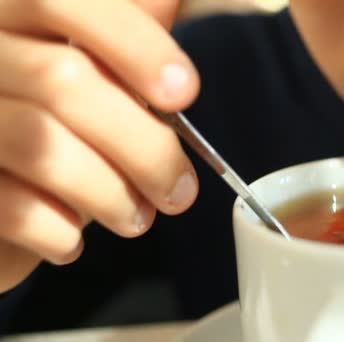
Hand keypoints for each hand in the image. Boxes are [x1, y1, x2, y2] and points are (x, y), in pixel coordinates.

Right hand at [0, 0, 199, 292]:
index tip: (185, 93)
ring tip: (137, 217)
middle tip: (180, 190)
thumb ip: (124, 36)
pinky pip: (10, 205)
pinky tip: (74, 237)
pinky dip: (59, 230)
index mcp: (14, 14)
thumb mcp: (92, 70)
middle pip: (63, 82)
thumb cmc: (54, 125)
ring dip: (111, 194)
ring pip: (40, 144)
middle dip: (144, 146)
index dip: (134, 43)